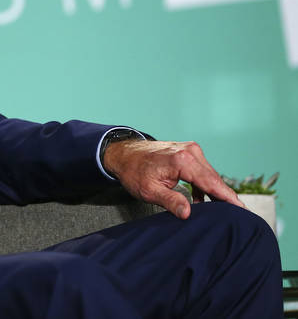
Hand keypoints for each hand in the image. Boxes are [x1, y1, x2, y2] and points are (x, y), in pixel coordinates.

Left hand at [102, 139, 243, 218]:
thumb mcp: (149, 191)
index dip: (228, 198)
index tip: (243, 210)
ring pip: (210, 175)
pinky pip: (202, 171)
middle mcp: (190, 152)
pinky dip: (204, 185)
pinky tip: (200, 200)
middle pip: (214, 179)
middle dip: (225, 197)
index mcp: (183, 160)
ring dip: (213, 192)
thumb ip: (170, 201)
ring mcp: (190, 150)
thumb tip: (188, 213)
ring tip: (220, 212)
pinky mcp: (188, 152)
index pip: (212, 183)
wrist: (123, 154)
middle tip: (236, 217)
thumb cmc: (134, 171)